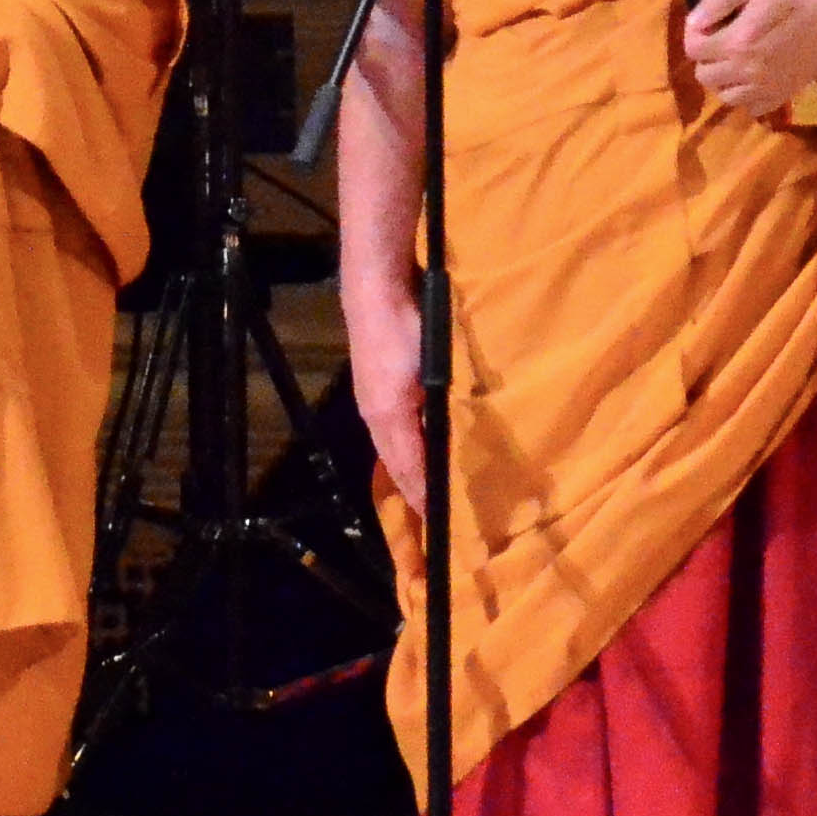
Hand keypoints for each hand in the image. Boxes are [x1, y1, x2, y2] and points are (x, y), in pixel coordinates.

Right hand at [342, 284, 428, 514]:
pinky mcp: (378, 387)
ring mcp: (375, 401)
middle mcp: (378, 416)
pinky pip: (393, 430)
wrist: (377, 293)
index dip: (421, 496)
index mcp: (388, 419)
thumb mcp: (425, 380)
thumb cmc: (403, 335)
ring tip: (426, 490)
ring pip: (394, 447)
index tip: (437, 522)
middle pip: (396, 463)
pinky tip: (419, 445)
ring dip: (410, 470)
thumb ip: (430, 419)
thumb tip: (441, 456)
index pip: (407, 470)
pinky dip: (406, 448)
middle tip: (432, 514)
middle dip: (412, 490)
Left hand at [681, 0, 816, 118]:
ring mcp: (767, 87)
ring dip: (724, 79)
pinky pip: (752, 108)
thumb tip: (693, 22)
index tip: (708, 24)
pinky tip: (755, 76)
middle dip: (706, 57)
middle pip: (705, 76)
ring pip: (725, 96)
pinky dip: (747, 96)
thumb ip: (718, 0)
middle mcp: (748, 71)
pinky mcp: (785, 95)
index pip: (693, 50)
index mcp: (737, 41)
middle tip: (722, 40)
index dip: (694, 35)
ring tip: (737, 59)